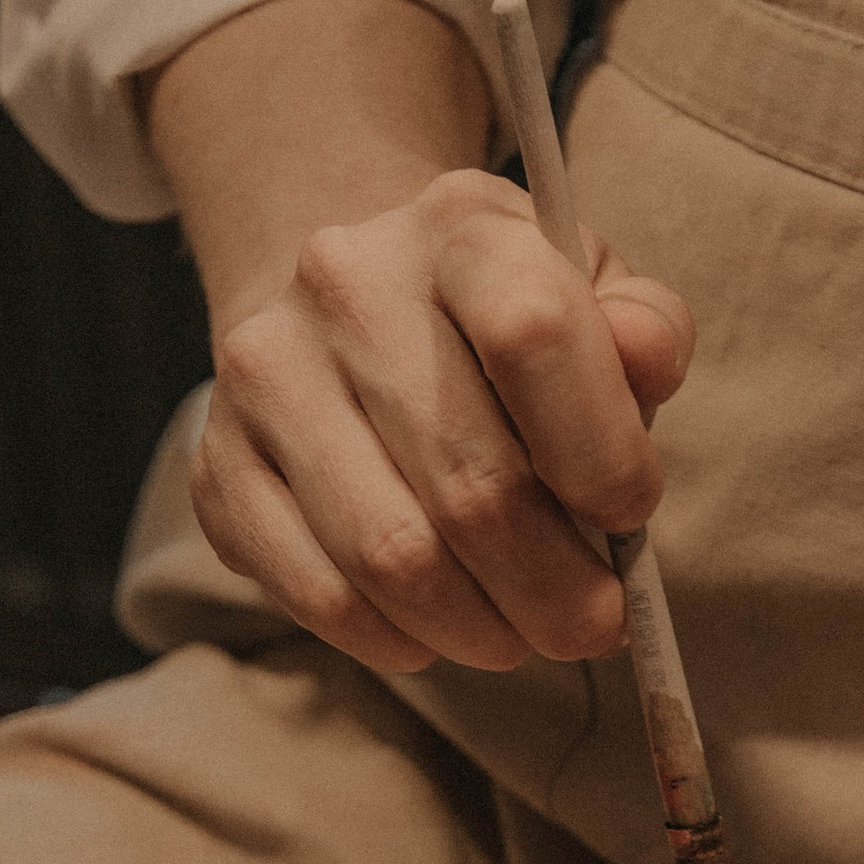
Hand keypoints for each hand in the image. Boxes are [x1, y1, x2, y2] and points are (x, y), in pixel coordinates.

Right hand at [146, 0, 694, 685]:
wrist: (343, 304)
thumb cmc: (493, 320)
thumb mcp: (588, 292)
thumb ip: (642, 328)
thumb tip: (645, 359)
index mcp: (457, 226)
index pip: (533, 334)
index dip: (600, 452)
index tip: (627, 516)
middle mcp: (343, 283)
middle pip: (468, 480)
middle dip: (552, 585)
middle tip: (591, 626)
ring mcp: (265, 375)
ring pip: (391, 554)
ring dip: (478, 627)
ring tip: (520, 636)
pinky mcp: (218, 465)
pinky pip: (315, 590)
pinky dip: (393, 637)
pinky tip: (434, 632)